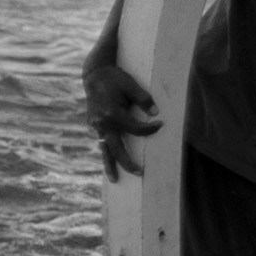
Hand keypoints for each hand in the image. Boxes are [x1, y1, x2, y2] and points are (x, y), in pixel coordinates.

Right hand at [82, 32, 157, 178]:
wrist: (94, 74)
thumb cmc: (116, 78)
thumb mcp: (132, 85)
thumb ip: (144, 100)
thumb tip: (156, 114)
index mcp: (112, 114)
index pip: (135, 129)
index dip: (150, 129)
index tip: (161, 124)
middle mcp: (102, 122)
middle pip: (115, 148)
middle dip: (127, 162)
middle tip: (140, 173)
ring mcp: (96, 124)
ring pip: (104, 148)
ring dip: (110, 164)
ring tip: (115, 180)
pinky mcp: (94, 124)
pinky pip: (102, 140)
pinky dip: (107, 150)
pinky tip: (112, 161)